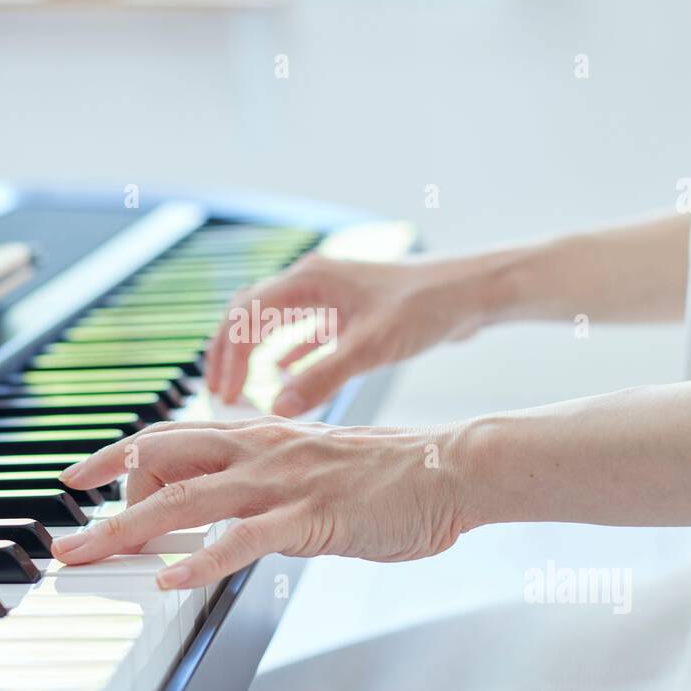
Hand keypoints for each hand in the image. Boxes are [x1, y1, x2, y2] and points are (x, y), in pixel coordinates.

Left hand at [51, 416, 472, 588]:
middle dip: (103, 492)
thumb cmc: (389, 473)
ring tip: (89, 554)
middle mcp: (261, 450)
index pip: (174, 438)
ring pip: (186, 499)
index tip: (85, 479)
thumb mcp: (315, 468)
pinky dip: (200, 559)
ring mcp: (282, 481)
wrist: (448, 467)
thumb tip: (238, 512)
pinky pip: (243, 539)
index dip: (123, 458)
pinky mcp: (309, 516)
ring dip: (128, 529)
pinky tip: (171, 578)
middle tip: (66, 532)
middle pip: (162, 460)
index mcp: (262, 437)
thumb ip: (271, 483)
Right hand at [203, 252, 487, 416]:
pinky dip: (287, 354)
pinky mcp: (348, 311)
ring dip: (254, 354)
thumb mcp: (370, 348)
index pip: (245, 315)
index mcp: (309, 280)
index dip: (228, 355)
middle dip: (231, 353)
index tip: (223, 393)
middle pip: (250, 315)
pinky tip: (283, 378)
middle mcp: (313, 282)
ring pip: (274, 323)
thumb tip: (276, 410)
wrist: (470, 293)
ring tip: (241, 390)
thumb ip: (322, 379)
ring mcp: (330, 295)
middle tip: (220, 393)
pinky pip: (303, 331)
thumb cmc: (424, 309)